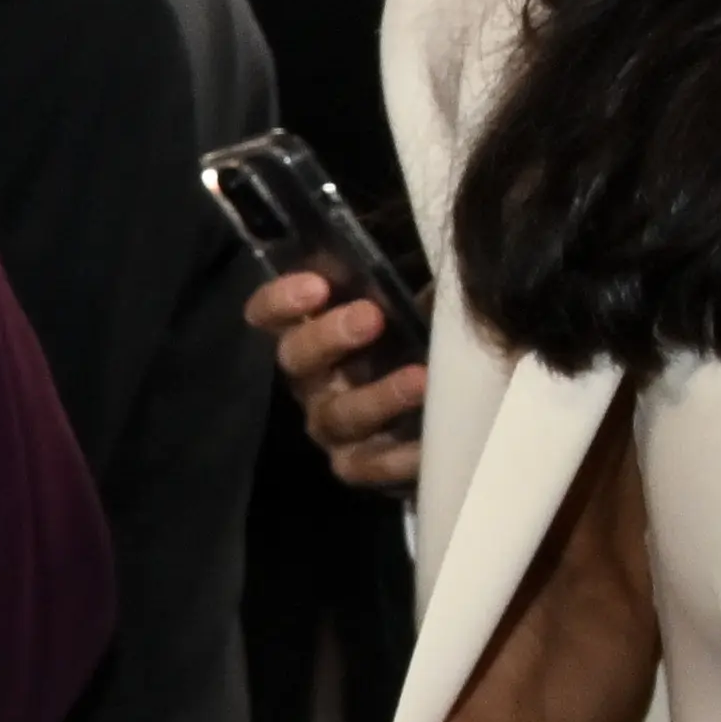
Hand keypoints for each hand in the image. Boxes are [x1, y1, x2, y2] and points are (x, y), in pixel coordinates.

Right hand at [244, 261, 427, 490]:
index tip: (316, 286)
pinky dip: (397, 456)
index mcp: (315, 333)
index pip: (269, 315)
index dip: (280, 301)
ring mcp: (331, 426)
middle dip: (327, 337)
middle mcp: (313, 380)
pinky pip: (367, 466)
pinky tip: (427, 441)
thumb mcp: (418, 305)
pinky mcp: (359, 466)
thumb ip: (412, 284)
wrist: (451, 407)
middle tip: (370, 316)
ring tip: (419, 378)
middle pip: (295, 360)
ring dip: (375, 396)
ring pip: (334, 416)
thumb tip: (446, 255)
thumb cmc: (424, 341)